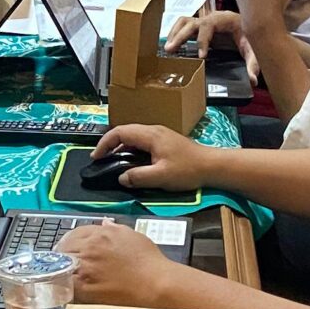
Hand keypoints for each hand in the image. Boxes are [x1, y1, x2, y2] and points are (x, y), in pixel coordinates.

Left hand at [60, 220, 183, 307]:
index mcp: (99, 234)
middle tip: (64, 260)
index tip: (71, 246)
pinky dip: (63, 284)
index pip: (74, 233)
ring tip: (63, 273)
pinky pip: (65, 284)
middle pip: (64, 248)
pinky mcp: (85, 288)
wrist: (155, 283)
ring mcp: (85, 268)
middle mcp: (89, 248)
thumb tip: (105, 223)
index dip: (71, 240)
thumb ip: (114, 228)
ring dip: (60, 268)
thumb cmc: (148, 260)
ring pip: (61, 265)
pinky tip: (65, 287)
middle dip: (63, 253)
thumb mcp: (131, 235)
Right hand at [89, 122, 207, 191]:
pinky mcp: (165, 141)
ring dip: (121, 146)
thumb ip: (138, 177)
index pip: (120, 132)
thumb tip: (121, 178)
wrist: (212, 166)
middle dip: (110, 144)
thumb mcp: (161, 177)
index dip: (105, 143)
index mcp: (150, 135)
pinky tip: (131, 161)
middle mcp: (154, 130)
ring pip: (134, 136)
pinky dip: (131, 149)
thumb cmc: (188, 170)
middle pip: (125, 131)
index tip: (96, 156)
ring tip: (112, 161)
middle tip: (101, 159)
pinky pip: (142, 141)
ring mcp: (160, 134)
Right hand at [164, 5, 250, 64]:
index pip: (209, 25)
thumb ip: (253, 63)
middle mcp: (212, 18)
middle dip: (180, 36)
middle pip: (192, 22)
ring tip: (167, 48)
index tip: (201, 56)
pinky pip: (185, 26)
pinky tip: (171, 46)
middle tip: (170, 50)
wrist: (252, 26)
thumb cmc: (251, 35)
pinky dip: (176, 33)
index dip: (203, 40)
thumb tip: (252, 80)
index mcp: (226, 19)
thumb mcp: (254, 49)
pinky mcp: (201, 28)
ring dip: (175, 33)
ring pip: (185, 22)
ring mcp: (205, 21)